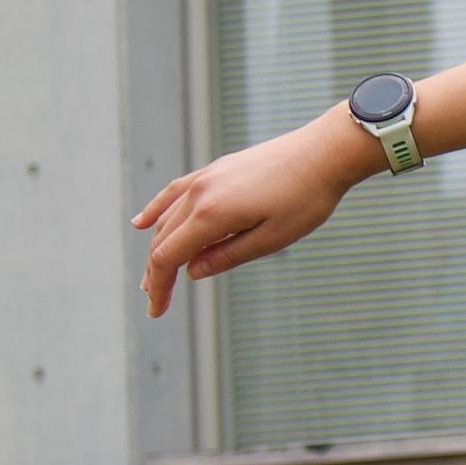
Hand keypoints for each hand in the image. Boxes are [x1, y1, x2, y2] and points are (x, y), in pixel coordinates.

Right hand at [135, 105, 377, 318]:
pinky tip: (143, 223)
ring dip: (156, 247)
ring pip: (167, 218)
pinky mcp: (214, 170)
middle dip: (156, 273)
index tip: (157, 311)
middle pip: (163, 239)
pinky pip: (175, 192)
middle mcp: (200, 193)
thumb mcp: (272, 239)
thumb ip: (228, 256)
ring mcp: (205, 178)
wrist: (322, 153)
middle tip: (156, 303)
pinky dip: (156, 210)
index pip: (168, 257)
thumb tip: (191, 272)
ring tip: (152, 275)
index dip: (159, 287)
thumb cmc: (305, 199)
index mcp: (212, 214)